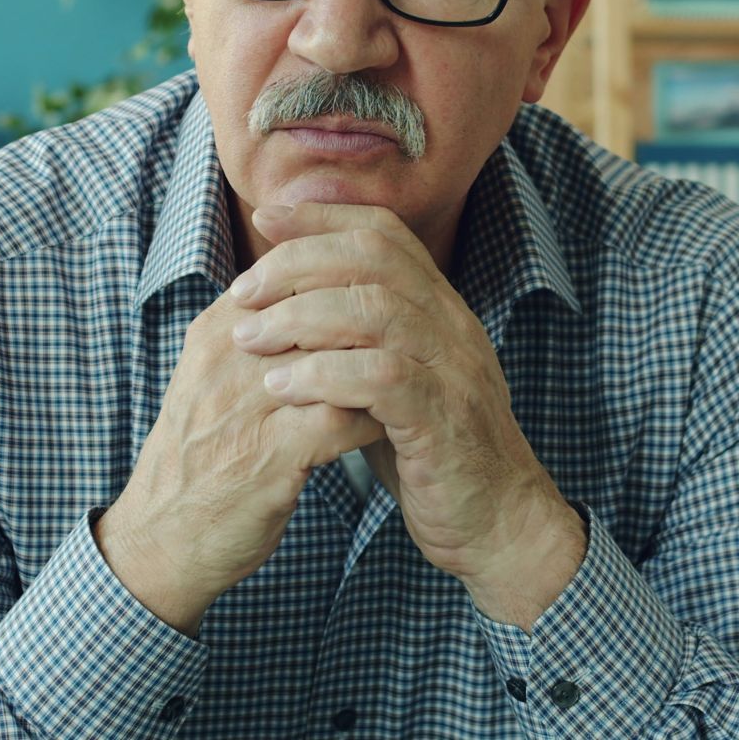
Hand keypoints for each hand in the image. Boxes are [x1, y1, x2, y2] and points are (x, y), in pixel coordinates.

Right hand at [96, 291, 384, 635]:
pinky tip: (394, 426)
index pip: (295, 272)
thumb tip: (317, 294)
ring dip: (383, 365)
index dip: (350, 280)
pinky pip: (343, 419)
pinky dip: (376, 419)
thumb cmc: (201, 456)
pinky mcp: (268, 456)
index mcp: (217, 331)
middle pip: (322, 304)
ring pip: (338, 354)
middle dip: (376, 318)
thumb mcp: (215, 378)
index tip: (390, 300)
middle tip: (416, 336)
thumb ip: (259, 334)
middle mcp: (228, 358)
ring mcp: (246, 406)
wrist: (160, 539)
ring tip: (412, 377)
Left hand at [228, 203, 584, 626]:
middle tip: (242, 292)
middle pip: (374, 257)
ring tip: (249, 340)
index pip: (384, 232)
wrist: (496, 524)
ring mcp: (453, 369)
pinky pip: (381, 377)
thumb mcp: (390, 384)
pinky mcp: (443, 419)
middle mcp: (452, 326)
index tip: (265, 215)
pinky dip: (323, 375)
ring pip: (377, 309)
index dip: (323, 215)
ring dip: (301, 317)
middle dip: (299, 263)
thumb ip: (353, 343)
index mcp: (439, 309)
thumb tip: (285, 307)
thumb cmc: (429, 453)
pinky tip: (282, 388)